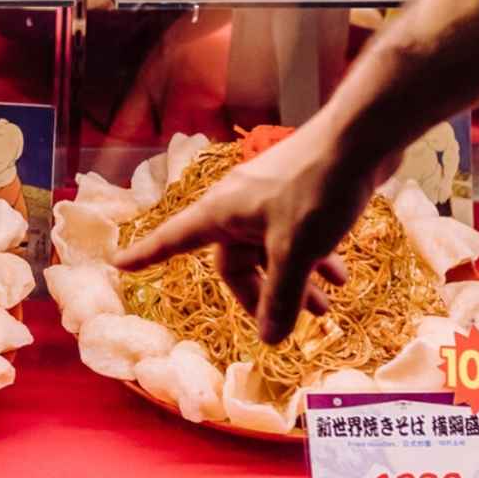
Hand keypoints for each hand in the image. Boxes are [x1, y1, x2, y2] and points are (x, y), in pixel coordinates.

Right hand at [113, 120, 386, 344]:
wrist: (359, 138)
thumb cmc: (316, 190)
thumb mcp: (295, 251)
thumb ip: (281, 297)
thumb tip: (269, 339)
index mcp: (222, 212)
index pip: (173, 239)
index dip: (146, 255)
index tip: (119, 264)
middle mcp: (239, 205)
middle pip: (235, 261)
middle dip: (263, 295)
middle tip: (290, 324)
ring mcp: (270, 199)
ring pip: (271, 251)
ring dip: (295, 282)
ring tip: (325, 309)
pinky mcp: (299, 195)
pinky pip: (295, 236)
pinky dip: (314, 259)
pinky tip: (340, 276)